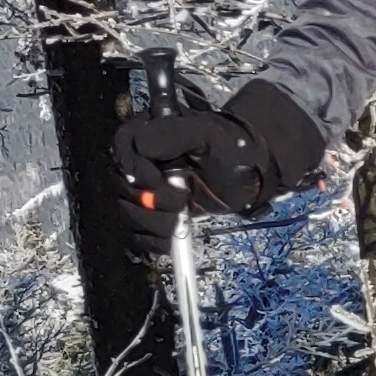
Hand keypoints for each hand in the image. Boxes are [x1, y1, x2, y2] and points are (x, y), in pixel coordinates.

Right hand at [113, 76, 321, 236]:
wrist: (253, 174)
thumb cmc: (234, 148)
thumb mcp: (209, 134)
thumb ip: (174, 134)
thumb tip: (142, 147)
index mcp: (149, 134)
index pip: (122, 148)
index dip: (135, 168)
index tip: (159, 180)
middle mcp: (142, 161)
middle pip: (121, 185)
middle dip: (147, 201)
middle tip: (180, 202)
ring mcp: (146, 190)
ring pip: (126, 211)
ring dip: (150, 222)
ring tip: (179, 218)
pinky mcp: (154, 214)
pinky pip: (138, 233)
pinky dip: (152, 241)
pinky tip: (171, 238)